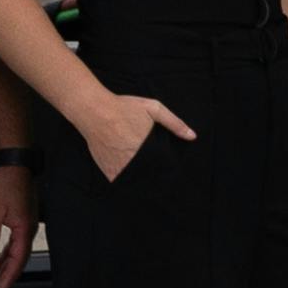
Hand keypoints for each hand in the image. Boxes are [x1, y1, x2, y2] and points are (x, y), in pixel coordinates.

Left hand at [0, 163, 35, 287]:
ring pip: (17, 253)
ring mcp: (25, 225)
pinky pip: (15, 243)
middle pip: (19, 260)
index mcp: (23, 229)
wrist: (15, 165)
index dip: (8, 278)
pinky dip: (6, 254)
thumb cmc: (6, 184)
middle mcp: (28, 230)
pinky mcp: (21, 220)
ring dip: (6, 267)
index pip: (17, 260)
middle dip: (7, 277)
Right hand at [72, 87, 193, 179]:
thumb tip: (192, 136)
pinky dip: (126, 178)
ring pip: (136, 180)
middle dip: (156, 176)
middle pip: (151, 175)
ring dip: (142, 179)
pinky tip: (130, 172)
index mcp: (147, 148)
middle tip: (163, 180)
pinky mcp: (107, 169)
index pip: (164, 167)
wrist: (94, 111)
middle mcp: (133, 160)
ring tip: (147, 179)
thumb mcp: (154, 109)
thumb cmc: (124, 107)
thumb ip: (174, 123)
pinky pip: (120, 180)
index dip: (169, 170)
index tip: (172, 173)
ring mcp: (119, 166)